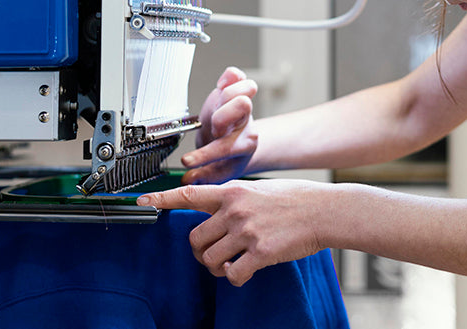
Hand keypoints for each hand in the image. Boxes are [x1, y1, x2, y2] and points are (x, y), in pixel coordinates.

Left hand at [138, 179, 324, 285]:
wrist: (325, 211)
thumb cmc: (296, 200)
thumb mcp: (259, 190)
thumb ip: (235, 201)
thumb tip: (216, 216)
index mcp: (233, 192)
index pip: (189, 195)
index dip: (162, 198)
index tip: (142, 200)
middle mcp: (235, 210)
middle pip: (195, 239)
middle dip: (201, 251)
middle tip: (217, 254)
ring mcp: (247, 231)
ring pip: (209, 260)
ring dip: (217, 267)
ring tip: (232, 263)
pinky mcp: (260, 252)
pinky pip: (232, 274)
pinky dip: (235, 277)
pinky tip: (246, 270)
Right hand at [182, 67, 258, 184]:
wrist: (240, 142)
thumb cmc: (228, 156)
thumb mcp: (218, 172)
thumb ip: (204, 177)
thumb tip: (188, 181)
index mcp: (242, 146)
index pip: (225, 148)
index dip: (204, 155)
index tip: (187, 161)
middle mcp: (243, 124)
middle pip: (242, 107)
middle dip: (222, 115)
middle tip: (212, 126)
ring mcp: (241, 105)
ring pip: (243, 90)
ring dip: (227, 95)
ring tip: (218, 104)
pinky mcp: (236, 91)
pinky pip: (238, 76)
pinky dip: (230, 76)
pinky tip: (223, 84)